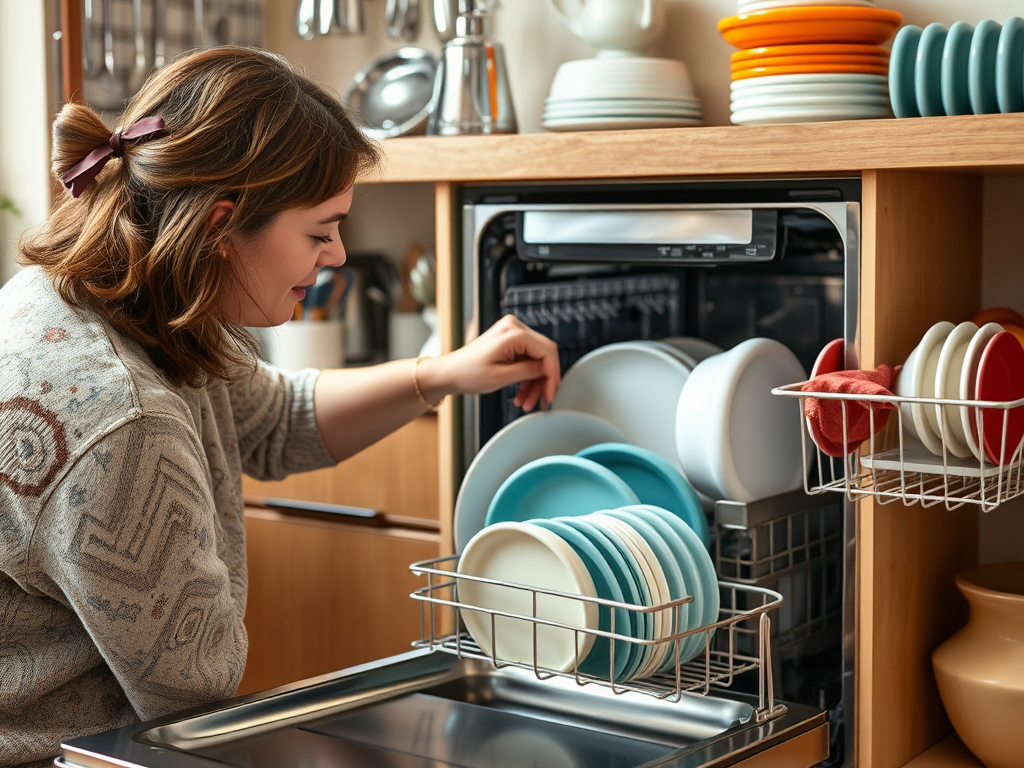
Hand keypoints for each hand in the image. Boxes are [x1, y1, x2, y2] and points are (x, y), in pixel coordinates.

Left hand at [423, 315, 560, 411]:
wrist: (449, 373)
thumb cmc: (468, 374)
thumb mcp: (501, 377)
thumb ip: (528, 371)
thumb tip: (548, 371)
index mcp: (513, 333)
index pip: (546, 352)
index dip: (552, 375)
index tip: (550, 395)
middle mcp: (514, 327)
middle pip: (544, 355)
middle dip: (544, 381)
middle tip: (542, 401)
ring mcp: (512, 333)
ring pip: (537, 360)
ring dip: (535, 383)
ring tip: (526, 402)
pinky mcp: (510, 341)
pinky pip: (527, 359)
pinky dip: (527, 377)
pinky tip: (522, 395)